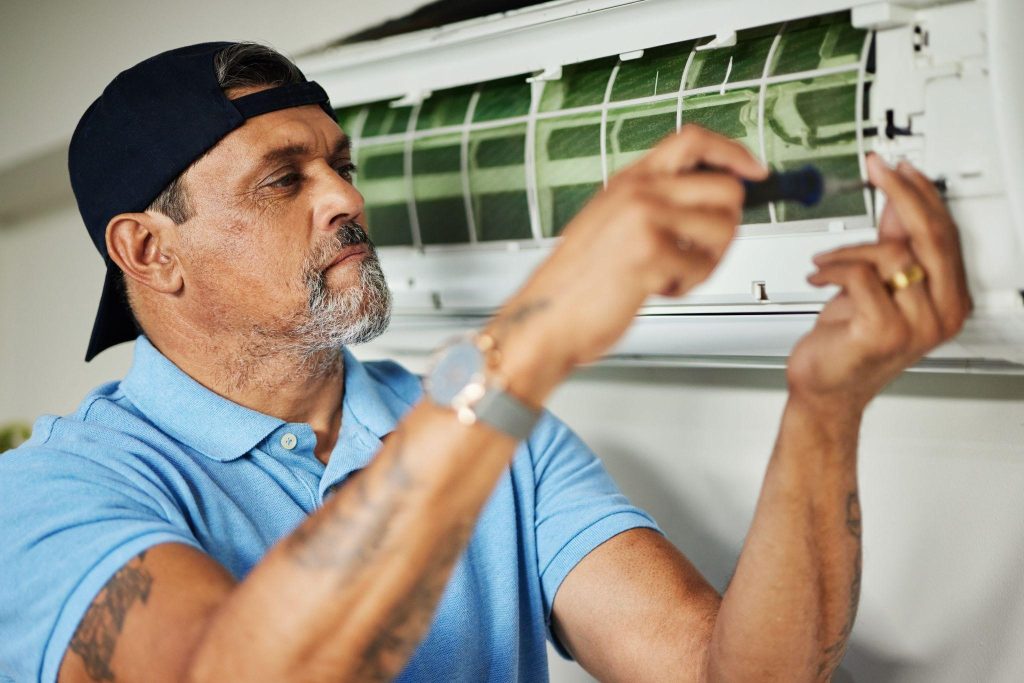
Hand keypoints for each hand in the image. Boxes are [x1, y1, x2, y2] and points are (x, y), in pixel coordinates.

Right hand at [489, 125, 767, 401]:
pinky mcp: (650, 254)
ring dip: (708, 261)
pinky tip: (657, 288)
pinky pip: (703, 268)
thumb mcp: (612, 222)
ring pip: (724, 229)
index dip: (733, 153)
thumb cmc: (577, 281)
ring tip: (674, 273)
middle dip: (726, 226)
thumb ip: (654, 201)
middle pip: (726, 188)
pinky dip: (686, 287)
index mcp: (629, 180)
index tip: (755, 171)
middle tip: (702, 249)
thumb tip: (714, 197)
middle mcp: (637, 192)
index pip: (694, 141)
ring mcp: (643, 219)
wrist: (545, 319)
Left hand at [787, 154, 971, 414]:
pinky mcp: (883, 330)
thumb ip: (893, 244)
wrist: (826, 388)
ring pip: (891, 254)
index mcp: (950, 300)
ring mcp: (917, 325)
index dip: (924, 195)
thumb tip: (899, 200)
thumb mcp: (878, 284)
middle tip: (877, 170)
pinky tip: (818, 277)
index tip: (900, 168)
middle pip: (931, 236)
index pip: (946, 234)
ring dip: (848, 250)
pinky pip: (861, 276)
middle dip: (902, 194)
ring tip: (825, 261)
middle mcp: (943, 314)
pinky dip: (833, 269)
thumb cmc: (849, 342)